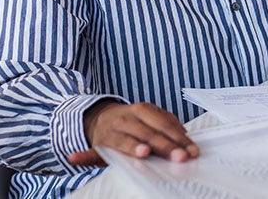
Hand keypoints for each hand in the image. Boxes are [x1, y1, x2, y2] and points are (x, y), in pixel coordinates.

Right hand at [67, 100, 197, 166]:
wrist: (101, 117)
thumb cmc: (134, 122)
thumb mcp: (149, 117)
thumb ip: (166, 124)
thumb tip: (185, 136)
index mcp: (143, 110)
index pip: (164, 124)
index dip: (179, 138)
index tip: (191, 151)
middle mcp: (127, 118)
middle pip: (149, 133)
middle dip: (166, 146)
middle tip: (180, 157)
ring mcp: (111, 131)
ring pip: (125, 141)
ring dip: (133, 147)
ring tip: (143, 153)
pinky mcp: (98, 145)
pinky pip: (90, 151)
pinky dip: (83, 155)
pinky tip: (75, 158)